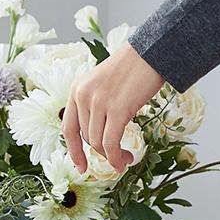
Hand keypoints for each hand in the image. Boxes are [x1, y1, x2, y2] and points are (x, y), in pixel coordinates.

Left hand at [62, 42, 166, 175]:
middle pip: (87, 138)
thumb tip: (98, 135)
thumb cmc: (133, 68)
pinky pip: (111, 142)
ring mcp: (99, 102)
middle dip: (102, 153)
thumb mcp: (103, 84)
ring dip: (112, 156)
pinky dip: (116, 157)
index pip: (68, 128)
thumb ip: (95, 104)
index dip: (74, 151)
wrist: (150, 53)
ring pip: (98, 143)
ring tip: (126, 159)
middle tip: (119, 159)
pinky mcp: (117, 109)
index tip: (82, 166)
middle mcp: (83, 96)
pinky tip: (125, 161)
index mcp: (77, 90)